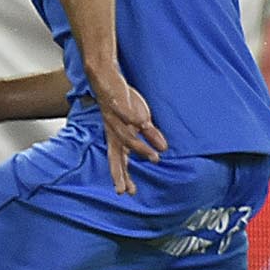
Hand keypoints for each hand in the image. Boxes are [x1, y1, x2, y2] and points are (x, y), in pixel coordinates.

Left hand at [90, 71, 167, 194]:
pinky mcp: (116, 102)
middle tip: (123, 189)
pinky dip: (131, 118)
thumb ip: (150, 135)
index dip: (122, 175)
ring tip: (155, 158)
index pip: (120, 159)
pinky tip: (142, 124)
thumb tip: (163, 150)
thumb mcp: (140, 119)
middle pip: (116, 154)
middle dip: (120, 172)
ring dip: (140, 148)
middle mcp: (113, 130)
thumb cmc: (122, 100)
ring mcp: (113, 117)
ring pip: (126, 137)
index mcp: (117, 136)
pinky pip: (123, 112)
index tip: (127, 192)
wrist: (106, 78)